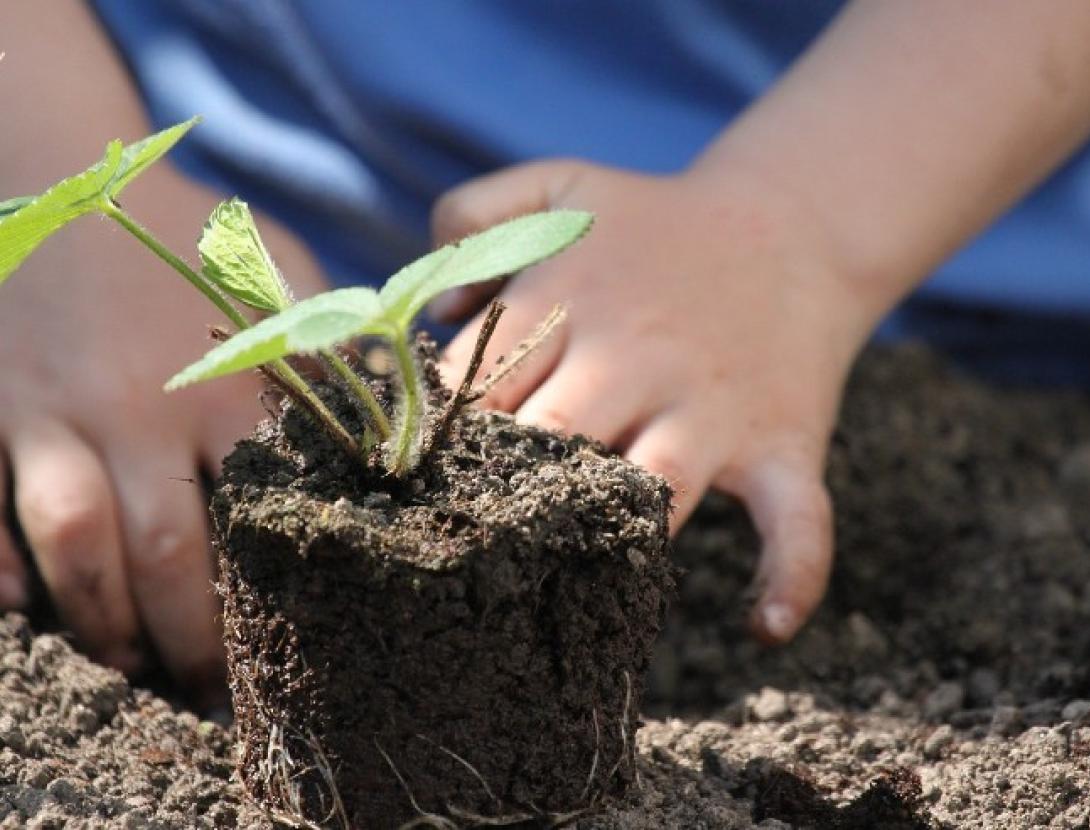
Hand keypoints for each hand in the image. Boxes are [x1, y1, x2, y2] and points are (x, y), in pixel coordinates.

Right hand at [0, 173, 326, 701]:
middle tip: (207, 684)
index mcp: (226, 384)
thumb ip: (329, 344)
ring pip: (75, 546)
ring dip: (100, 620)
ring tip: (127, 665)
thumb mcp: (276, 272)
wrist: (51, 169)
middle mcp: (140, 409)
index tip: (290, 642)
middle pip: (166, 555)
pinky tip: (20, 608)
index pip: (258, 517)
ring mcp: (53, 411)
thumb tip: (393, 412)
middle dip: (187, 637)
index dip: (270, 594)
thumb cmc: (181, 230)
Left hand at [432, 159, 874, 642]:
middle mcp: (636, 359)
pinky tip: (763, 626)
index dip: (441, 435)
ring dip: (610, 534)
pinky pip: (797, 522)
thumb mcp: (559, 186)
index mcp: (572, 302)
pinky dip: (792, 576)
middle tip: (469, 535)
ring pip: (650, 490)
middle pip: (548, 440)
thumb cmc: (656, 223)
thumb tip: (436, 313)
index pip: (479, 386)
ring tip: (569, 575)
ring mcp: (711, 409)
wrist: (792, 223)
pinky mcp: (782, 444)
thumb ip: (472, 214)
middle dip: (504, 488)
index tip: (417, 474)